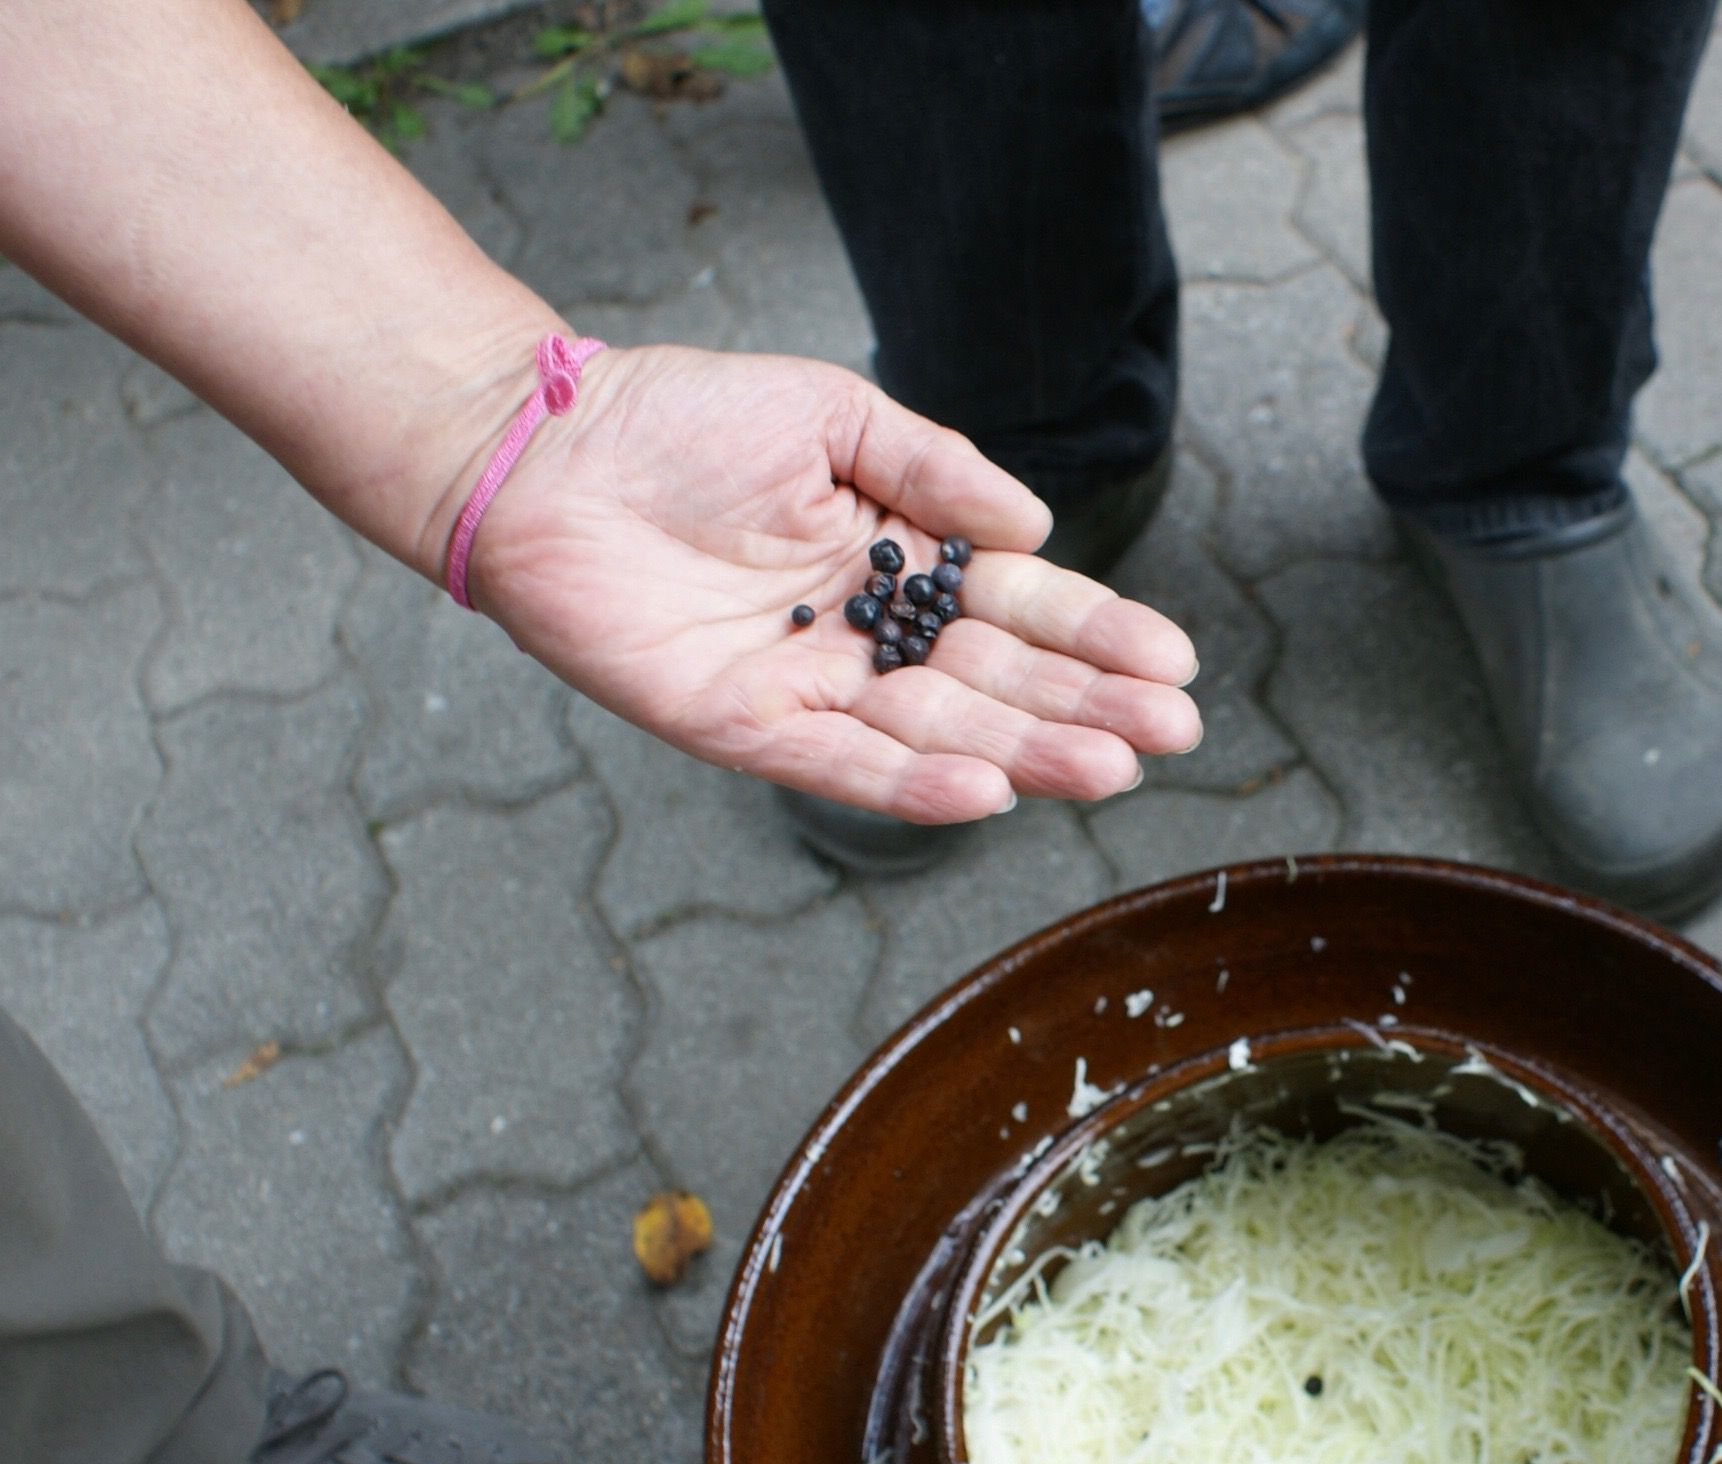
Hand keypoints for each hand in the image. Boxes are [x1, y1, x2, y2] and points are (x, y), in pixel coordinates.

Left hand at [468, 347, 1202, 823]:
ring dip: (1023, 755)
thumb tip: (1035, 530)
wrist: (545, 450)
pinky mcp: (735, 724)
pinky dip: (907, 781)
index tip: (1176, 664)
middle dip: (1085, 708)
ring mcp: (803, 684)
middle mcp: (860, 633)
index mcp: (895, 556)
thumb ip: (934, 470)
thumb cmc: (678, 418)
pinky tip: (985, 791)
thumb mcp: (831, 414)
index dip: (1096, 635)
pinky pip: (833, 765)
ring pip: (933, 731)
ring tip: (1108, 769)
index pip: (1018, 605)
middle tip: (1171, 735)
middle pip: (993, 681)